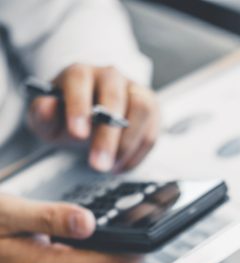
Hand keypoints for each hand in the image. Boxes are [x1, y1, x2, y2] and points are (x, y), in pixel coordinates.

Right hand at [0, 194, 140, 262]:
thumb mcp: (8, 214)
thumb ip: (50, 218)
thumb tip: (87, 222)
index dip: (137, 243)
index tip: (148, 220)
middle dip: (135, 246)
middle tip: (144, 217)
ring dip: (122, 250)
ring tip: (129, 223)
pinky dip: (106, 254)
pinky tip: (104, 234)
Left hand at [28, 64, 159, 172]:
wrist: (91, 121)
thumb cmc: (68, 119)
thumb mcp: (47, 120)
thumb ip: (42, 114)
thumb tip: (47, 107)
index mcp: (80, 74)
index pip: (80, 81)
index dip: (79, 107)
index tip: (78, 134)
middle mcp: (110, 77)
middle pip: (115, 98)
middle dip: (107, 136)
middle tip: (98, 165)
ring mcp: (135, 90)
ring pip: (142, 111)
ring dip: (128, 144)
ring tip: (112, 166)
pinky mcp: (152, 109)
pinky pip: (151, 132)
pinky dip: (137, 154)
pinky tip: (121, 166)